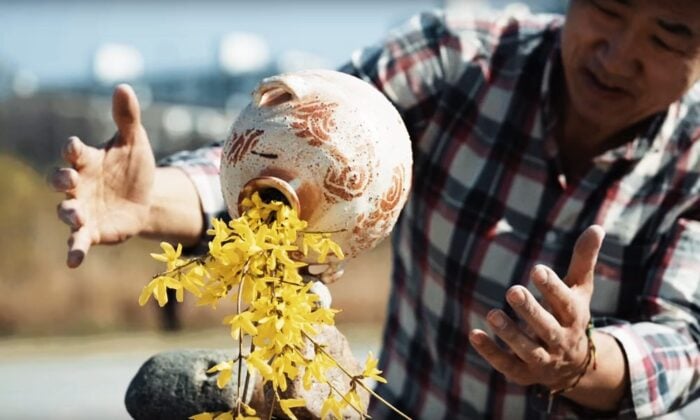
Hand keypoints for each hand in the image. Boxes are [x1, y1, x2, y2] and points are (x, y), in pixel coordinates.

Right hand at [50, 84, 155, 267]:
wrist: (146, 199)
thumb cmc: (133, 167)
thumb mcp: (135, 142)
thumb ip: (127, 118)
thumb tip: (123, 86)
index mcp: (87, 160)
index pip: (73, 151)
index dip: (72, 148)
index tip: (74, 146)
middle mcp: (79, 185)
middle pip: (60, 182)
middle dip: (61, 181)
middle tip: (68, 180)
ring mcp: (84, 209)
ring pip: (66, 212)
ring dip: (68, 213)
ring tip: (74, 216)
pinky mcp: (93, 231)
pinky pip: (79, 242)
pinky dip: (75, 250)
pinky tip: (73, 262)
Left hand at [469, 225, 604, 390]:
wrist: (573, 366)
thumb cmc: (570, 315)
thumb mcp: (579, 289)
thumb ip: (583, 260)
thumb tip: (597, 227)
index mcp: (575, 317)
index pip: (565, 303)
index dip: (552, 288)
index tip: (536, 270)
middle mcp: (561, 341)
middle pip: (548, 328)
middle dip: (530, 311)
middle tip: (512, 290)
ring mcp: (543, 359)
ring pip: (528, 350)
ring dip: (510, 334)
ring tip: (492, 314)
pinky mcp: (524, 373)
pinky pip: (507, 365)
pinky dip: (491, 352)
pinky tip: (474, 334)